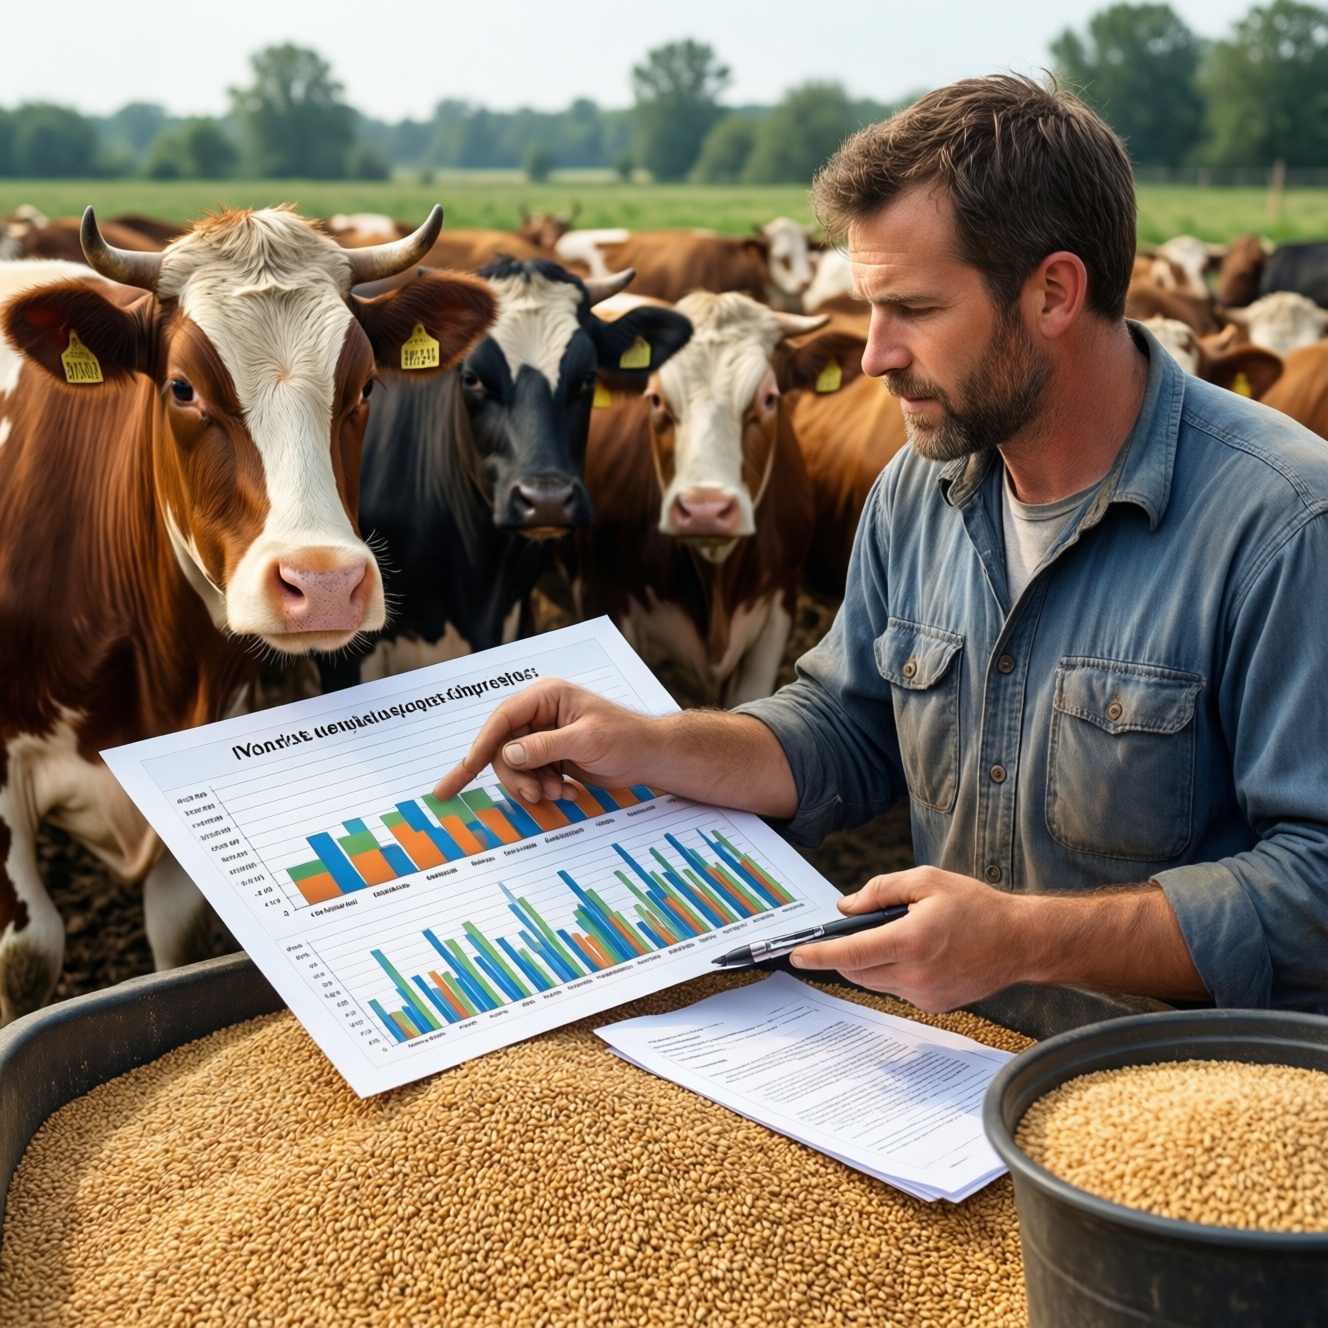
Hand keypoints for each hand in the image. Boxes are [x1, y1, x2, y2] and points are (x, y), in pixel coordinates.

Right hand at [433, 679, 657, 804]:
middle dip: (517, 775)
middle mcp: (539, 714)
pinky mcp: (550, 756)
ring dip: (533, 784)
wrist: (650, 756)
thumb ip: (545, 747)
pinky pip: (531, 775)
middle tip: (536, 794)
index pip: (502, 720)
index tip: (467, 771)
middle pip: (503, 747)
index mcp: (546, 697)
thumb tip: (507, 754)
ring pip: (514, 766)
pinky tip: (568, 791)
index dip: (482, 746)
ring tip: (559, 792)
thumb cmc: (626, 738)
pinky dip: (545, 788)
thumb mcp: (586, 741)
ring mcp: (544, 736)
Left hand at [789, 866, 1034, 1011]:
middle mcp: (915, 974)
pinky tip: (915, 952)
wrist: (1020, 941)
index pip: (850, 953)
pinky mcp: (933, 1004)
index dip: (818, 954)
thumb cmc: (976, 906)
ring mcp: (924, 994)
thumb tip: (846, 908)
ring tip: (893, 936)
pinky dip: (892, 971)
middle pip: (856, 971)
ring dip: (868, 962)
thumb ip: (880, 891)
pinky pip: (896, 989)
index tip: (796, 955)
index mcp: (911, 940)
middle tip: (851, 932)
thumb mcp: (926, 881)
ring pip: (874, 982)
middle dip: (843, 953)